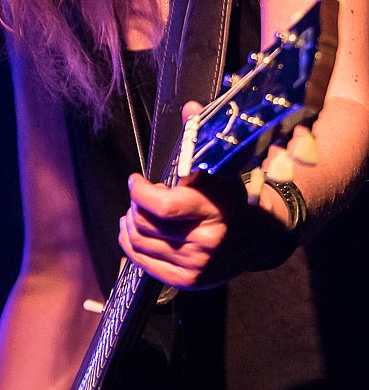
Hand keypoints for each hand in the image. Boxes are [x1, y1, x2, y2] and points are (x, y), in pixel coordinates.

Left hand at [117, 104, 293, 289]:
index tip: (135, 180)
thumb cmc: (232, 198)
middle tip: (140, 196)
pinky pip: (143, 263)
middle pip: (147, 224)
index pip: (164, 206)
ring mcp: (196, 265)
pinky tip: (133, 231)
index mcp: (215, 209)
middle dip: (136, 205)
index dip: (140, 192)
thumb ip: (200, 138)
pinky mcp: (187, 281)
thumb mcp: (222, 167)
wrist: (259, 238)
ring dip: (130, 224)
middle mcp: (206, 241)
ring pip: (141, 243)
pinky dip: (131, 245)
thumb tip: (189, 108)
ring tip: (135, 212)